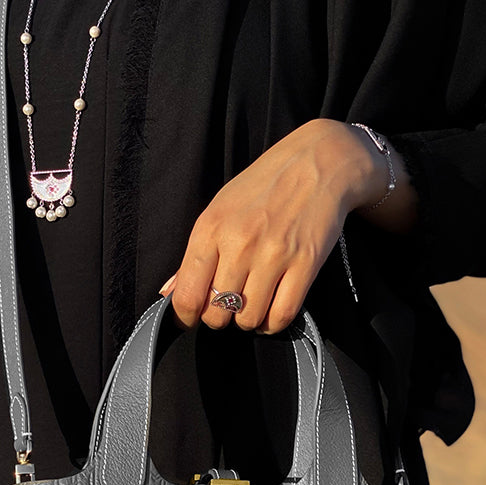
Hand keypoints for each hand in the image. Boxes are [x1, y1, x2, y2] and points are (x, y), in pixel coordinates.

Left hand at [160, 118, 409, 331]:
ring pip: (248, 319)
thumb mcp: (218, 210)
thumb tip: (167, 294)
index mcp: (210, 230)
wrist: (318, 161)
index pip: (187, 296)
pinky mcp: (305, 264)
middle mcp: (239, 244)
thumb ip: (192, 256)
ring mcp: (274, 255)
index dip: (186, 317)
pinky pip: (281, 316)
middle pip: (216, 314)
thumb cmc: (262, 187)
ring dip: (247, 320)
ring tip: (251, 304)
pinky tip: (271, 309)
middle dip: (219, 318)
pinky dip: (272, 323)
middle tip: (227, 305)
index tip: (192, 317)